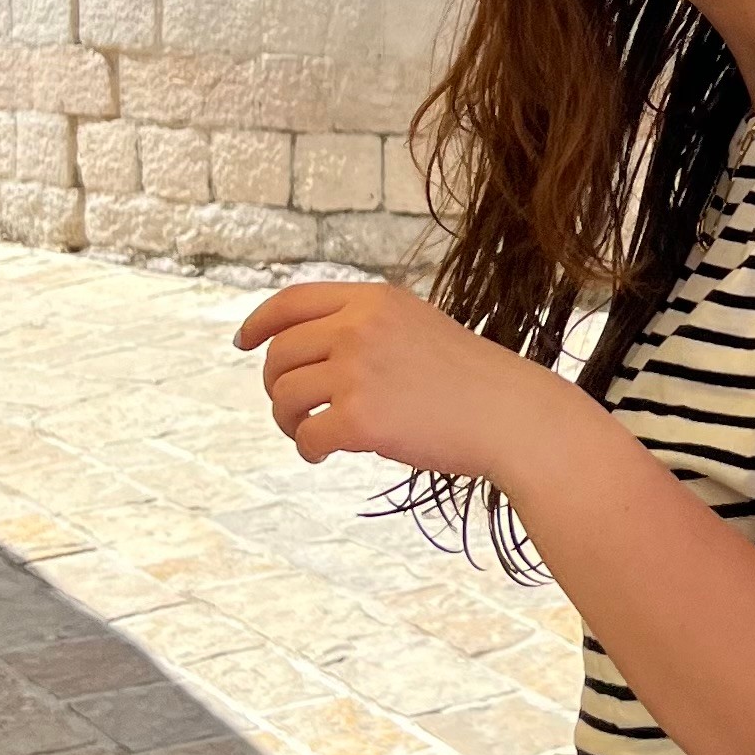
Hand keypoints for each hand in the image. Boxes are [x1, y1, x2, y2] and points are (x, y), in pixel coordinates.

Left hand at [233, 279, 540, 473]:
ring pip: (284, 396)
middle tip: (293, 409)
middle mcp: (359, 328)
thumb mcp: (415, 326)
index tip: (244, 342)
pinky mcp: (361, 419)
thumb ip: (364, 327)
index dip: (259, 322)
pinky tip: (323, 454)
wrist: (511, 415)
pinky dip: (307, 449)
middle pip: (280, 354)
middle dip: (275, 385)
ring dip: (287, 420)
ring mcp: (358, 372)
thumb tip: (302, 351)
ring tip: (308, 432)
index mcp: (372, 300)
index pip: (292, 301)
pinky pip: (307, 437)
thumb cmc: (469, 379)